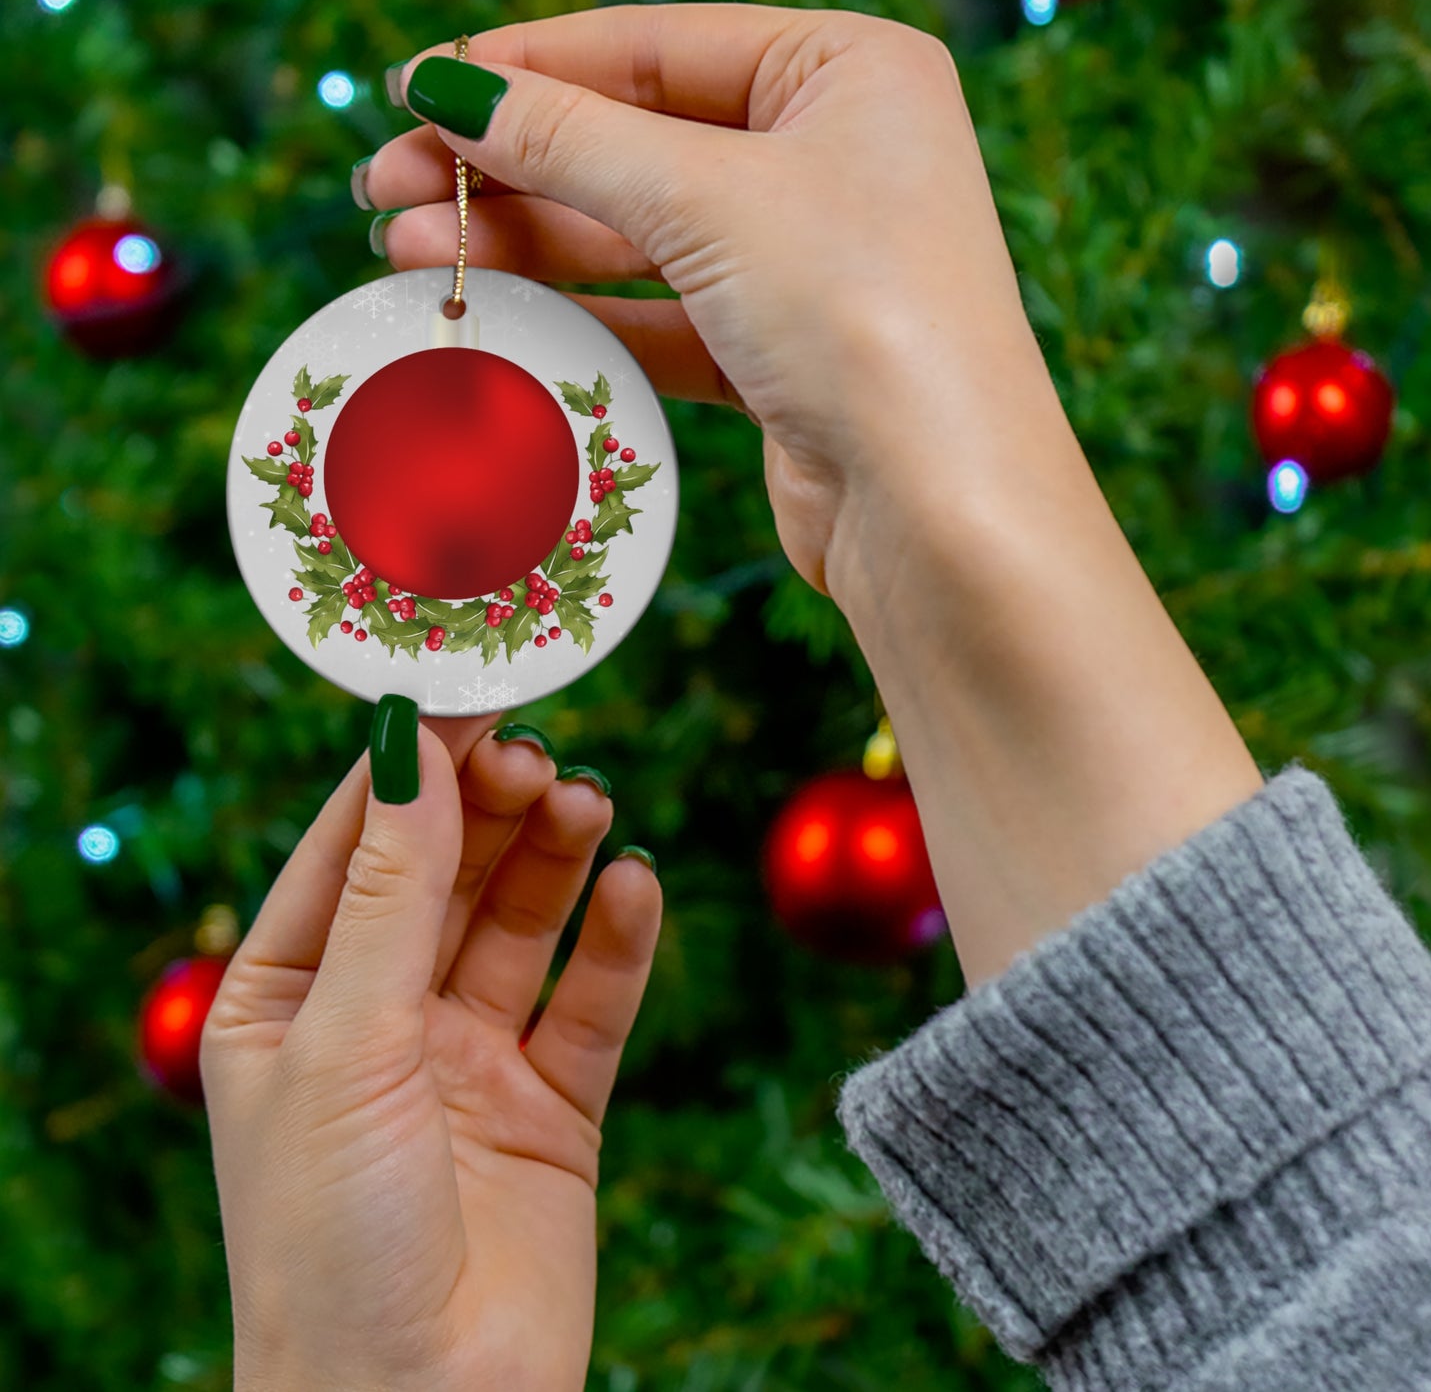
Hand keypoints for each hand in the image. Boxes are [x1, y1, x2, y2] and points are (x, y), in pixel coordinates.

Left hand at [202, 711, 661, 1391]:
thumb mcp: (346, 1043)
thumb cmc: (331, 1240)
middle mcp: (380, 1019)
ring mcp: (469, 1060)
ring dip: (555, 859)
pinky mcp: (552, 1106)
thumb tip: (412, 750)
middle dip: (491, 811)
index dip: (408, 771)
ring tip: (589, 805)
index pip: (352, 849)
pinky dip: (617, 942)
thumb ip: (391, 894)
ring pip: (521, 925)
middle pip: (446, 875)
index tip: (467, 695)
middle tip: (540, 756)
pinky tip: (635, 887)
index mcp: (289, 1000)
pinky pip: (591, 1002)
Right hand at [362, 7, 1262, 985]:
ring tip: (409, 249)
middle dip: (509, 167)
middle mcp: (834, 157)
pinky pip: (661, 314)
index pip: (656, 46)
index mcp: (848, 73)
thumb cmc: (862, 316)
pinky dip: (580, 313)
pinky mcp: (781, 355)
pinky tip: (493, 310)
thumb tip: (446, 89)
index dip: (528, 67)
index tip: (417, 92)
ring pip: (639, 236)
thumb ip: (570, 140)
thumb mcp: (707, 199)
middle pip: (637, 143)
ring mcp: (808, 262)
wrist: (940, 511)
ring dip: (526, 242)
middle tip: (386, 188)